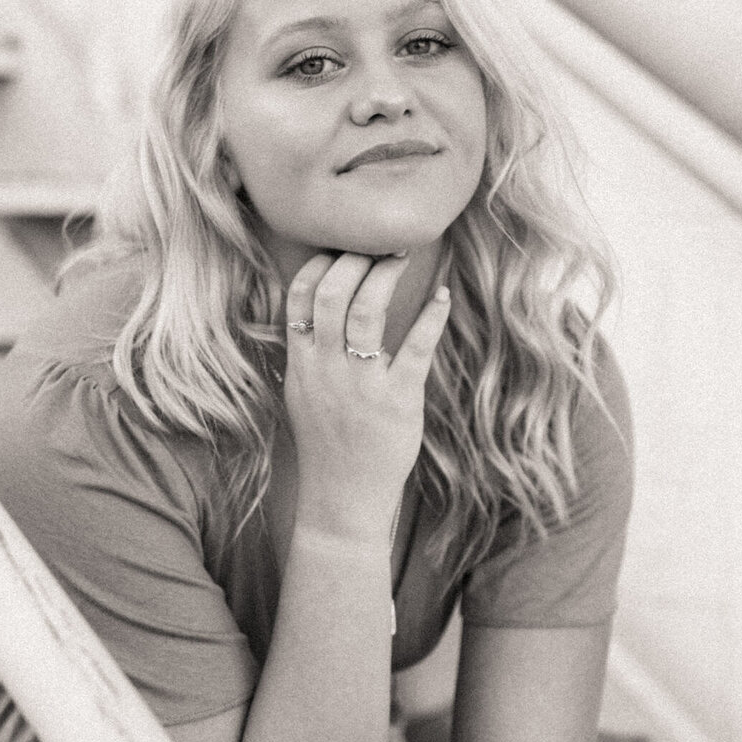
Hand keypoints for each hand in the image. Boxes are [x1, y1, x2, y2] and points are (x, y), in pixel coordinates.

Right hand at [283, 252, 450, 541]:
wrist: (341, 498)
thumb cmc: (327, 444)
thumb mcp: (302, 394)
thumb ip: (308, 353)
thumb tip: (318, 309)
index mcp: (301, 365)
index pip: (299, 299)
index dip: (319, 266)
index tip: (339, 248)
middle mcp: (326, 369)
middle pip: (333, 294)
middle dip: (355, 259)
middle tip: (378, 242)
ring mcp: (361, 384)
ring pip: (366, 311)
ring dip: (386, 276)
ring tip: (402, 256)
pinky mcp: (397, 399)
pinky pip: (414, 347)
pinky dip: (431, 316)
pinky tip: (442, 297)